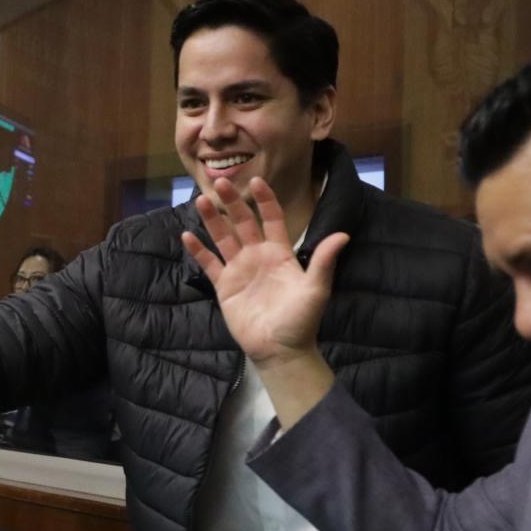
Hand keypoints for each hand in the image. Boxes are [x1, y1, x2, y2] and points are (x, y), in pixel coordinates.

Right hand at [179, 176, 348, 365]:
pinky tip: (187, 235)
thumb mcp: (316, 289)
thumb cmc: (301, 320)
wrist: (280, 350)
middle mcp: (258, 256)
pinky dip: (198, 250)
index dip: (265, 200)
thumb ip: (324, 261)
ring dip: (213, 220)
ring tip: (202, 201)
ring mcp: (239, 270)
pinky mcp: (224, 286)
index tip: (257, 180)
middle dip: (233, 202)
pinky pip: (209, 264)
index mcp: (280, 253)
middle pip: (243, 223)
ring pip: (223, 238)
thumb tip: (343, 234)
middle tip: (221, 182)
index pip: (272, 219)